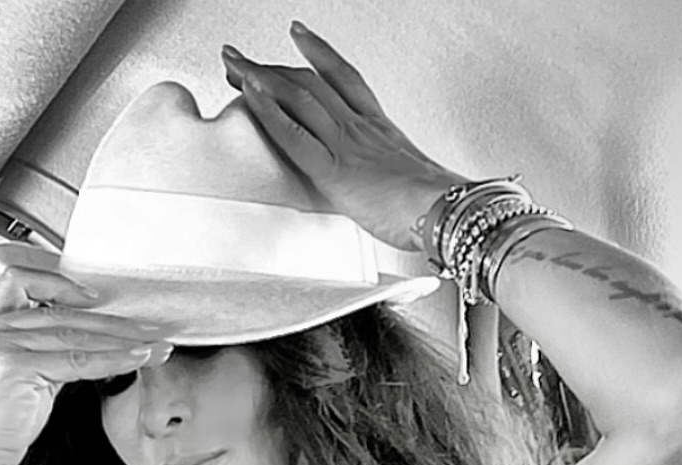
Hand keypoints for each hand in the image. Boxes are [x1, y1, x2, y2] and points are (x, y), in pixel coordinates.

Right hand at [0, 260, 170, 464]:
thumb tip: (82, 346)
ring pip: (74, 333)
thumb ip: (37, 353)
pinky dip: (112, 359)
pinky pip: (78, 359)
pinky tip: (134, 359)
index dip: (58, 284)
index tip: (91, 298)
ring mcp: (1, 346)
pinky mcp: (17, 367)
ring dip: (121, 339)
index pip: (20, 282)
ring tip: (151, 345)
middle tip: (144, 328)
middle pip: (61, 313)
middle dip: (110, 321)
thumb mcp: (10, 378)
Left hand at [221, 23, 469, 251]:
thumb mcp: (412, 184)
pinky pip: (295, 134)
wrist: (447, 211)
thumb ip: (394, 179)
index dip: (320, 54)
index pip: (345, 79)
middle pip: (311, 83)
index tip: (299, 36)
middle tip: (243, 56)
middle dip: (273, 67)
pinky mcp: (333, 169)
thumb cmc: (435, 208)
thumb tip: (391, 194)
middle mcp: (361, 127)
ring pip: (298, 97)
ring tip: (233, 63)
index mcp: (381, 129)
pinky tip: (249, 95)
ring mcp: (346, 143)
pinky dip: (269, 111)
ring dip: (261, 77)